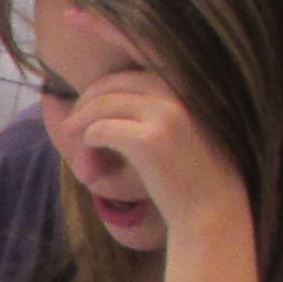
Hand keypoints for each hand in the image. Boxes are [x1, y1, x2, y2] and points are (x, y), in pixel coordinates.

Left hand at [65, 72, 248, 240]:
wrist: (212, 212)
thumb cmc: (194, 178)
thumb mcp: (182, 134)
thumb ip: (154, 112)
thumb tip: (107, 100)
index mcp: (186, 89)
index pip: (136, 69)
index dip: (105, 75)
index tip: (84, 83)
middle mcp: (178, 95)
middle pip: (116, 83)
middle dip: (88, 98)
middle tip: (72, 122)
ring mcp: (166, 115)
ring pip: (105, 104)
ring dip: (82, 120)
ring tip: (70, 136)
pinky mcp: (149, 140)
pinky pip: (102, 129)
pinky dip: (88, 139)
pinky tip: (88, 152)